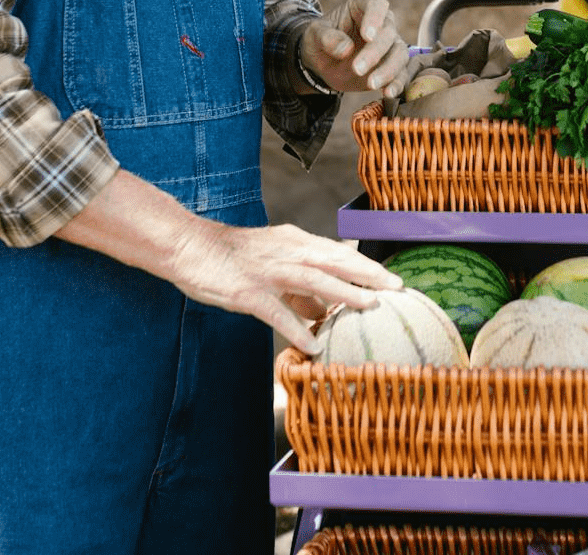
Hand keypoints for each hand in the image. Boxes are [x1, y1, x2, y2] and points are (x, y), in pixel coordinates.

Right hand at [166, 219, 401, 351]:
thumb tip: (325, 310)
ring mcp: (268, 271)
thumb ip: (300, 287)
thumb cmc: (232, 258)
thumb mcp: (273, 263)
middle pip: (335, 260)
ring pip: (313, 279)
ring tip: (370, 306)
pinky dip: (296, 327)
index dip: (367, 266)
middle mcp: (286, 252)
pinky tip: (313, 344)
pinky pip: (276, 312)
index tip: (394, 279)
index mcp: (294, 242)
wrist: (190, 247)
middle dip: (368, 274)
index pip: (338, 252)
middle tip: (397, 288)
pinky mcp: (248, 291)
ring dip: (344, 292)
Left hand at [300, 0, 407, 95]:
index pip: (376, 4)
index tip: (368, 36)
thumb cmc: (319, 40)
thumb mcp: (314, 35)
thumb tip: (346, 49)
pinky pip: (402, 73)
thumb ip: (327, 38)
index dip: (375, 18)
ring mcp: (389, 45)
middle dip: (375, 52)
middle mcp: (381, 22)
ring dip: (388, 69)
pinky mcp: (392, 65)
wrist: (322, 61)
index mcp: (362, 5)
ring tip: (371, 84)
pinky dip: (397, 84)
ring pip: (400, 53)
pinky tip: (387, 93)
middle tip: (357, 68)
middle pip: (388, 32)